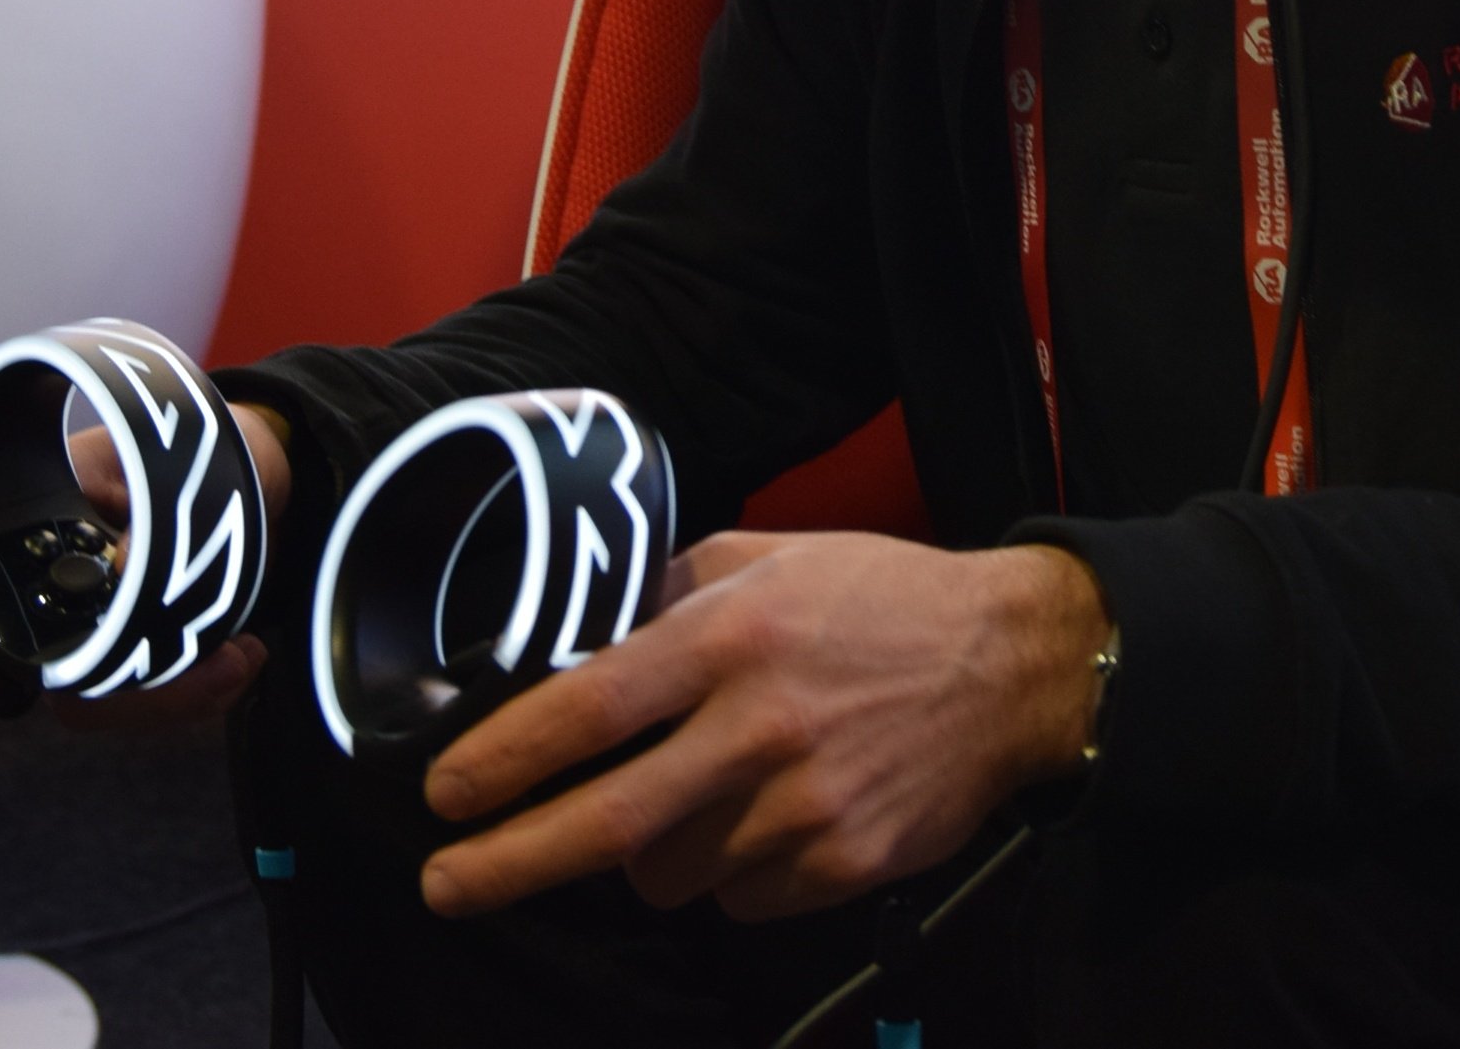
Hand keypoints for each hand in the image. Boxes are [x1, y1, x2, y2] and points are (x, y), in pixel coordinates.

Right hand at [0, 399, 296, 767]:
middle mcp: (40, 576)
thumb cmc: (198, 450)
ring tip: (235, 659)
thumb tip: (121, 572)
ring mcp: (82, 622)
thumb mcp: (169, 468)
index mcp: (28, 514)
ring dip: (147, 701)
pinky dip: (183, 696)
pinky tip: (241, 660)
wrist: (263, 474)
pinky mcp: (130, 654)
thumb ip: (142, 523)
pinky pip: (130, 701)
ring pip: (70, 696)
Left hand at [415, 533, 1105, 923]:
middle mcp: (761, 726)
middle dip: (508, 862)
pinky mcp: (842, 864)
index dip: (504, 759)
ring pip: (668, 873)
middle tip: (446, 883)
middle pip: (604, 822)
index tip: (444, 793)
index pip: (588, 710)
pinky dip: (730, 874)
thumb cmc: (883, 602)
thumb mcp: (772, 559)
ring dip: (651, 852)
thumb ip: (670, 590)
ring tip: (693, 800)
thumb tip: (581, 636)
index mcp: (731, 638)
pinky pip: (739, 899)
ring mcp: (804, 806)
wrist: (1014, 666)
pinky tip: (767, 819)